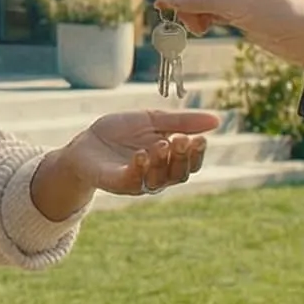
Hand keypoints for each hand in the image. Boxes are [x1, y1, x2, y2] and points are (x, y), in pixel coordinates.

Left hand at [57, 109, 220, 196]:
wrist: (86, 141)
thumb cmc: (120, 132)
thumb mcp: (153, 120)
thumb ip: (182, 121)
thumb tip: (217, 121)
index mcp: (168, 160)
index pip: (191, 164)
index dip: (198, 154)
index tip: (200, 139)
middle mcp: (157, 175)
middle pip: (180, 174)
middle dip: (183, 157)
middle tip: (182, 139)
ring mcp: (138, 181)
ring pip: (160, 180)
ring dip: (164, 163)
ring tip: (162, 143)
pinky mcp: (118, 183)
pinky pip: (134, 181)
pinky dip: (140, 169)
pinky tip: (141, 154)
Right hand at [154, 0, 303, 66]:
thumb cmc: (275, 11)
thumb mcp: (232, 4)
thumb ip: (196, 0)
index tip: (163, 1)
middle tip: (175, 18)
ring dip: (189, 12)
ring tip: (196, 28)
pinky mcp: (233, 8)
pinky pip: (205, 9)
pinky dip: (199, 19)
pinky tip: (203, 29)